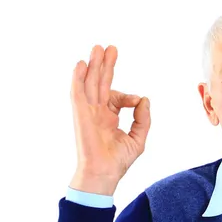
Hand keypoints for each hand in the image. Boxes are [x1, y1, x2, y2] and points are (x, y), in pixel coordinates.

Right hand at [70, 45, 150, 187]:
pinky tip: (82, 64)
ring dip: (94, 65)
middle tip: (110, 48)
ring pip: (90, 83)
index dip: (129, 96)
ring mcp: (87, 112)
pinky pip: (78, 92)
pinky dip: (78, 78)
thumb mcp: (138, 138)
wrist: (104, 174)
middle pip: (101, 83)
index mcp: (109, 118)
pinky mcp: (80, 114)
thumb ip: (143, 119)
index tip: (137, 101)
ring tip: (98, 48)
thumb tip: (144, 99)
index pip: (118, 98)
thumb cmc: (118, 161)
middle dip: (105, 66)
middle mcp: (97, 112)